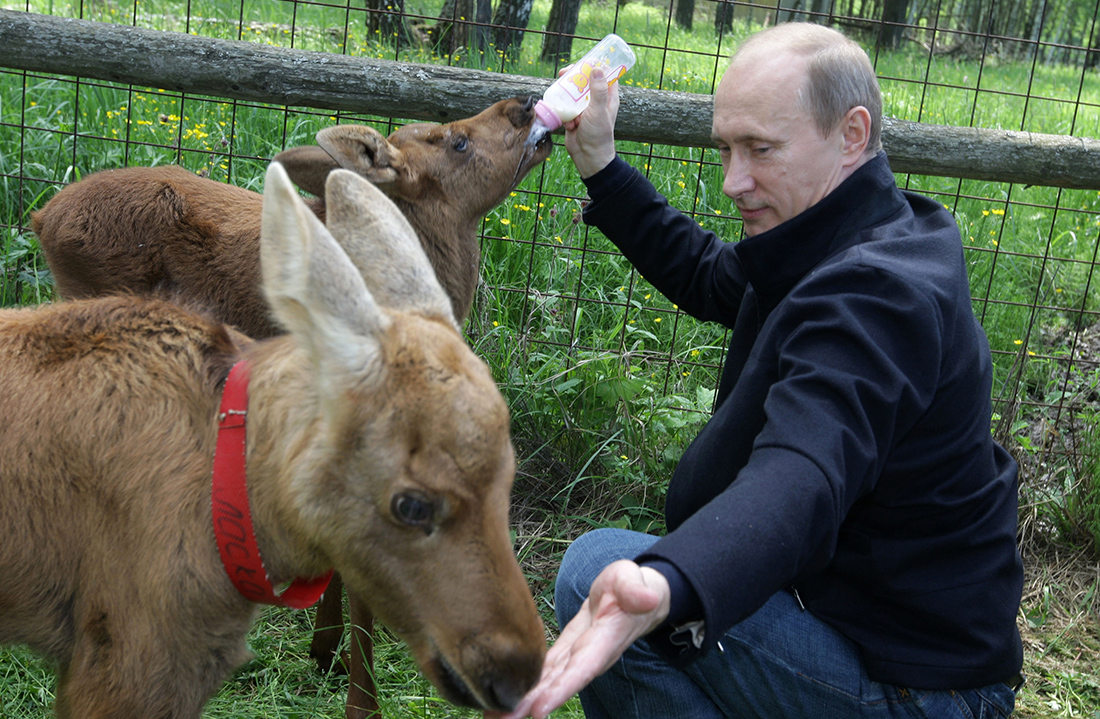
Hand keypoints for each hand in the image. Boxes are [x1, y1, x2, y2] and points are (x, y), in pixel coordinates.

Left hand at [486, 560, 670, 718]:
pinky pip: (543, 673)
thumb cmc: (631, 585)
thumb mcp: (633, 580)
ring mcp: (576, 658)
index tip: (539, 709)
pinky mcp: (565, 653)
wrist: (632, 596)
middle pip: (559, 685)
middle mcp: (589, 657)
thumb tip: (648, 598)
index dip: (562, 689)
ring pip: (547, 683)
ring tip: (494, 718)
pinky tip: (503, 699)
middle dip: (531, 705)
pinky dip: (525, 687)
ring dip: (522, 702)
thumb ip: (636, 590)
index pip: (582, 668)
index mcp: (604, 640)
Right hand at [563, 66, 619, 178]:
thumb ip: (598, 90)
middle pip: (585, 80)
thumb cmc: (598, 135)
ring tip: (560, 94)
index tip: (584, 62)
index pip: (604, 74)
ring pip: (573, 93)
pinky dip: (565, 114)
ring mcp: (585, 109)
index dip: (595, 65)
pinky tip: (569, 124)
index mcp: (608, 96)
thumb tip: (597, 68)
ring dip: (567, 96)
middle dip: (574, 77)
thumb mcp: (598, 110)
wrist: (588, 157)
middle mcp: (597, 100)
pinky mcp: (574, 117)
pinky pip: (566, 108)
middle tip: (564, 73)